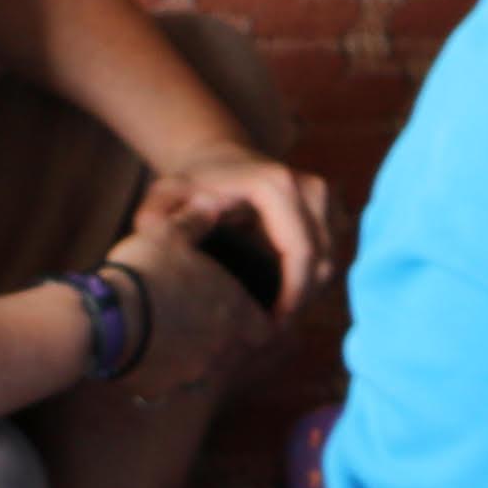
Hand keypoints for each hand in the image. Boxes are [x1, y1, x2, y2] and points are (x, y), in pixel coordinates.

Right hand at [102, 214, 273, 407]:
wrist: (104, 318)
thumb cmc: (144, 272)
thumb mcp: (170, 233)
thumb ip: (197, 219)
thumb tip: (211, 202)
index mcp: (235, 310)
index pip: (265, 328)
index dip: (257, 322)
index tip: (244, 314)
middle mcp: (222, 347)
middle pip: (237, 353)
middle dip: (226, 342)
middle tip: (204, 326)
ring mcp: (194, 372)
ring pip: (207, 372)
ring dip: (197, 359)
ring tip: (174, 342)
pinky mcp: (162, 388)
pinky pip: (171, 386)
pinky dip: (165, 375)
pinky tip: (147, 358)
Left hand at [138, 147, 335, 318]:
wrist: (218, 158)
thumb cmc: (192, 183)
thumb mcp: (166, 196)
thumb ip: (155, 216)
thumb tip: (159, 233)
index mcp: (276, 187)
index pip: (300, 253)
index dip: (291, 295)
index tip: (271, 324)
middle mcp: (309, 188)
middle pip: (322, 260)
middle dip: (302, 300)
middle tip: (273, 329)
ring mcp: (325, 196)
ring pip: (330, 260)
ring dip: (309, 292)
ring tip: (276, 316)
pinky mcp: (332, 207)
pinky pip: (330, 254)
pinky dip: (312, 279)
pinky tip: (285, 295)